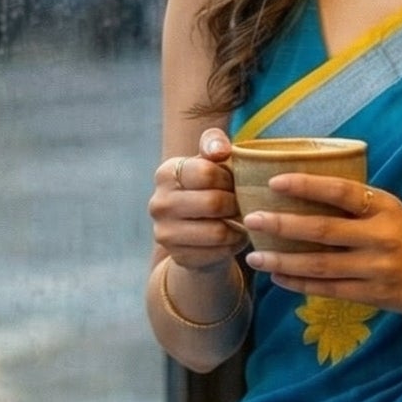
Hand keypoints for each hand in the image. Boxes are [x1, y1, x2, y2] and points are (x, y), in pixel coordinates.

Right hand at [148, 128, 243, 275]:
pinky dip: (233, 246)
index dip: (228, 178)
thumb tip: (221, 150)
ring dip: (237, 227)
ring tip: (241, 221)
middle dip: (236, 204)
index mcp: (166, 173)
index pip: (206, 172)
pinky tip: (233, 238)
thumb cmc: (209, 189)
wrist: (197, 232)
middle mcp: (159, 203)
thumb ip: (214, 144)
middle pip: (213, 203)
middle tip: (242, 204)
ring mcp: (165, 233)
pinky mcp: (179, 257)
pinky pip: (219, 252)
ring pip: (218, 231)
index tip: (232, 182)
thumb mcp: (211, 162)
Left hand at [245, 175, 401, 336]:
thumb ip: (360, 205)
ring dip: (283, 261)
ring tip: (255, 256)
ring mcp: (376, 269)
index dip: (306, 185)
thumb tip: (309, 192)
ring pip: (319, 265)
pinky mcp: (374, 295)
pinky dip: (300, 285)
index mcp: (386, 207)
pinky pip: (329, 290)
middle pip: (322, 230)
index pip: (340, 191)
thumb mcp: (396, 212)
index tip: (274, 181)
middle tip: (251, 219)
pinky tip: (279, 278)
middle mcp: (381, 237)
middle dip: (281, 225)